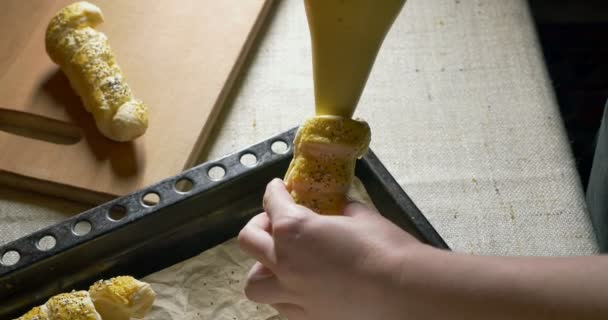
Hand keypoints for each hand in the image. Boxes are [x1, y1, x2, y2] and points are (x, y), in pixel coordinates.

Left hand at [238, 178, 425, 319]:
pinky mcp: (308, 319)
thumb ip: (342, 211)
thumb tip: (341, 208)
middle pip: (249, 240)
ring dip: (264, 269)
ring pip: (255, 284)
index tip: (277, 189)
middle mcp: (285, 263)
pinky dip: (286, 295)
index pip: (272, 203)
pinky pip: (283, 307)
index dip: (273, 192)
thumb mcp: (362, 216)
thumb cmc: (385, 248)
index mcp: (294, 229)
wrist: (405, 291)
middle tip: (274, 225)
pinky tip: (303, 289)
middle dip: (259, 227)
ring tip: (281, 265)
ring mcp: (293, 295)